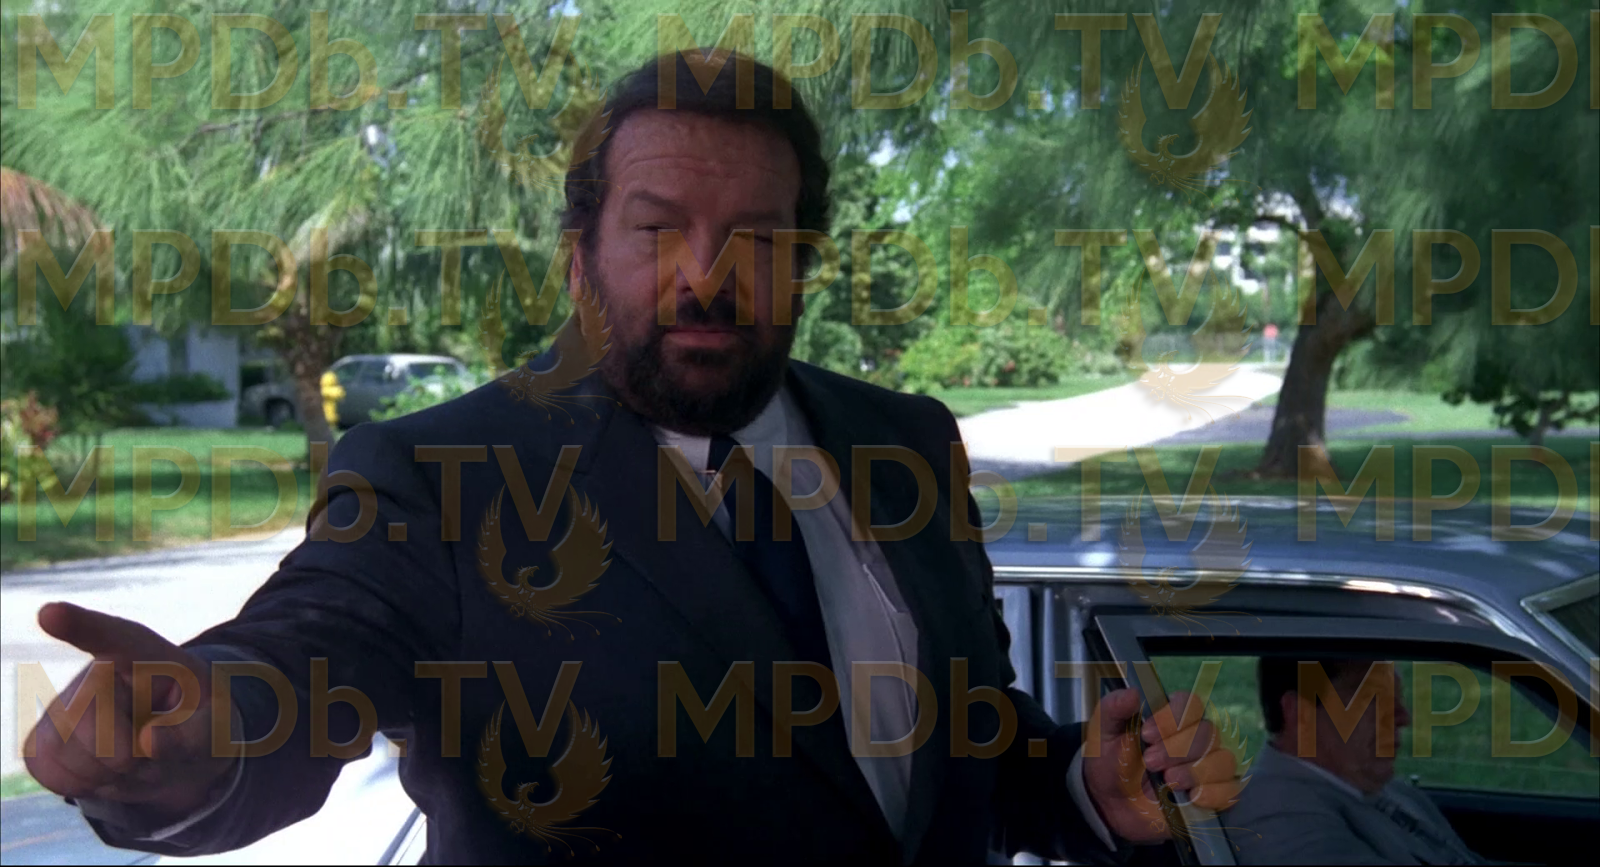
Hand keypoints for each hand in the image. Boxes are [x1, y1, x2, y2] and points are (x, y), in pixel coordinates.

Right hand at [23, 602, 235, 821]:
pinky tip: (104, 769)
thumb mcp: (215, 727)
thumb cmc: (198, 726)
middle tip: (151, 747)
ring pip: (68, 752)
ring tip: (132, 757)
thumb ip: (193, 734)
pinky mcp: (42, 739)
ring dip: (108, 773)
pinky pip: (49, 773)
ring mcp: (63, 705)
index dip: (79, 624)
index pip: (112, 636)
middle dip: (125, 753)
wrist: (176, 751)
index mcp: (147, 655)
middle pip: (89, 719)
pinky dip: (84, 784)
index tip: (49, 613)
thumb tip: (148, 740)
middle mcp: (97, 672)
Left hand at [1082, 688, 1242, 843]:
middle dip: (1177, 749)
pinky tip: (1189, 797)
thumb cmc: (1111, 763)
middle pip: (1208, 732)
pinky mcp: (1212, 795)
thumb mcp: (1102, 733)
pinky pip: (1230, 791)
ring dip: (1194, 771)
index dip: (1173, 718)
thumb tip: (1133, 693)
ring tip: (1167, 781)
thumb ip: (1113, 709)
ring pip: (1222, 760)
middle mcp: (1194, 738)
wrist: (1110, 803)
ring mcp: (1206, 766)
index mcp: (1172, 717)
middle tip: (1149, 762)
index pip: (1191, 704)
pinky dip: (1213, 794)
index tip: (1146, 733)